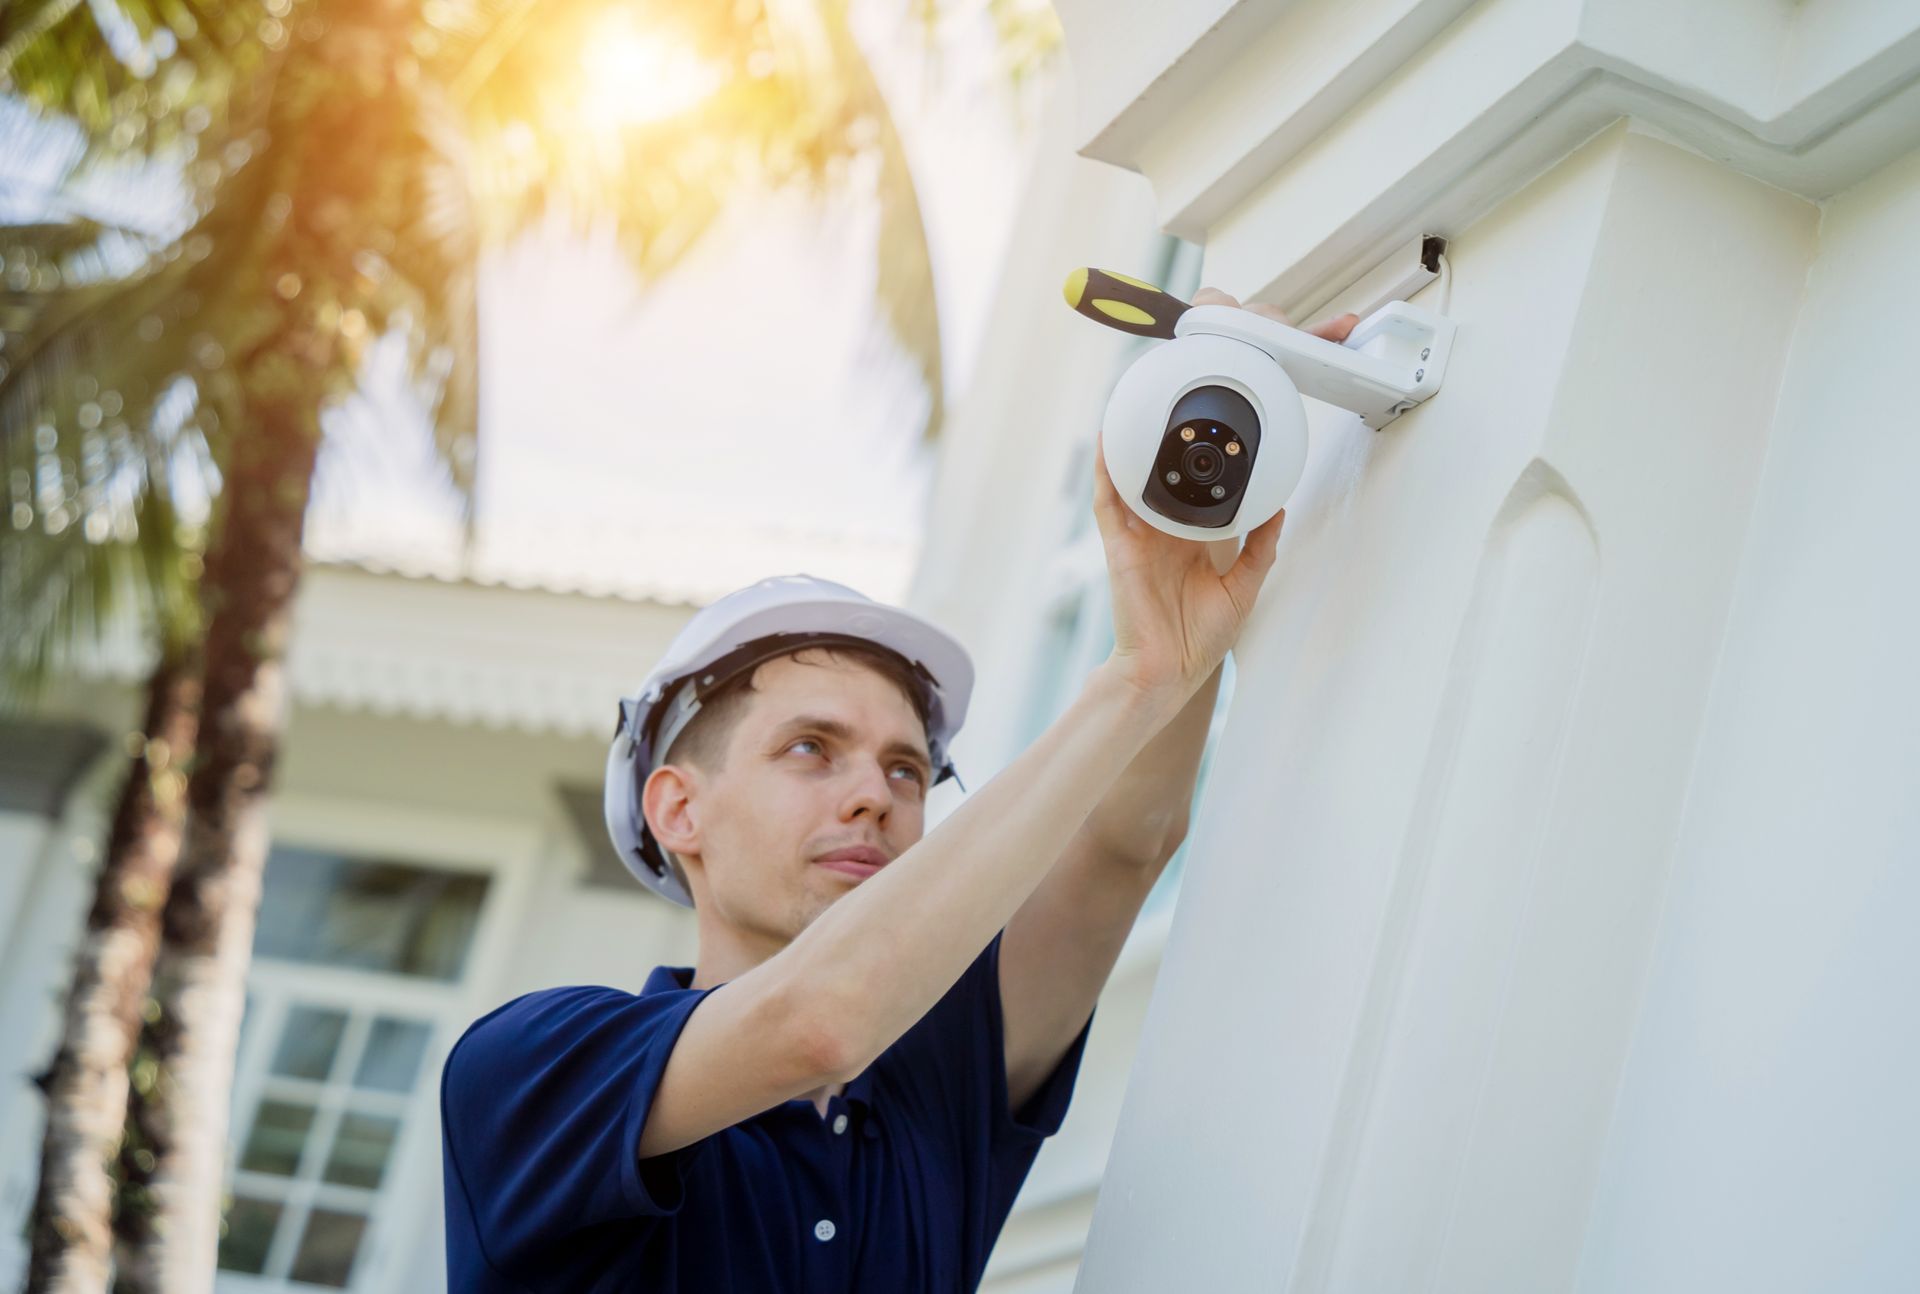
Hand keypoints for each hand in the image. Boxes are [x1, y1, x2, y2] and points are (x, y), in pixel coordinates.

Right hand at [1090, 288, 1357, 704]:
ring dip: (1137, 434)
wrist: (1166, 674)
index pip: (1202, 481)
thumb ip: (1259, 545)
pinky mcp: (1120, 543)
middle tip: (1189, 385)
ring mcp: (1140, 532)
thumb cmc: (1196, 638)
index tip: (1232, 418)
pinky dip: (1108, 465)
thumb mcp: (1244, 585)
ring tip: (1145, 392)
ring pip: (1135, 471)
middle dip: (1175, 427)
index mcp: (1193, 535)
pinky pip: (1110, 496)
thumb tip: (1276, 506)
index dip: (1214, 450)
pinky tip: (1110, 435)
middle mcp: (1164, 526)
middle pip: (1166, 465)